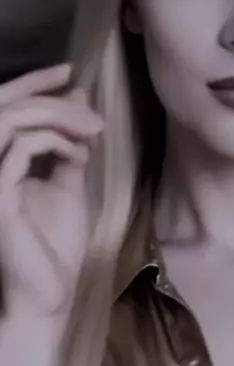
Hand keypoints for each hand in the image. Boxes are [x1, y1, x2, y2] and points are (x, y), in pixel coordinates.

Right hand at [0, 63, 102, 317]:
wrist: (50, 293)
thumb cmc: (54, 246)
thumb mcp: (67, 184)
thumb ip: (68, 144)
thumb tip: (79, 102)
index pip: (3, 107)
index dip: (32, 83)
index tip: (70, 72)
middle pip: (4, 106)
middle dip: (51, 98)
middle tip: (92, 114)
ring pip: (10, 120)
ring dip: (56, 117)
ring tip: (92, 133)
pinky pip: (20, 147)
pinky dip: (55, 142)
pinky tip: (79, 156)